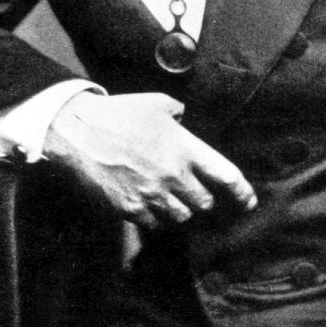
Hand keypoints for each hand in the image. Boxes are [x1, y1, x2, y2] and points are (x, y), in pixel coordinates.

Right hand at [43, 91, 256, 229]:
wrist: (77, 132)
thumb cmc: (118, 113)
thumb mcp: (157, 102)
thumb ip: (179, 113)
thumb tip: (186, 120)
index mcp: (184, 147)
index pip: (225, 175)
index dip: (242, 192)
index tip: (248, 202)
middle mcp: (172, 174)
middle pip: (204, 202)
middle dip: (201, 197)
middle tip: (190, 188)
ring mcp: (151, 194)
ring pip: (181, 216)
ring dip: (179, 208)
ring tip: (167, 194)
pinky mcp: (130, 208)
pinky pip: (154, 224)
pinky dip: (155, 217)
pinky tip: (146, 201)